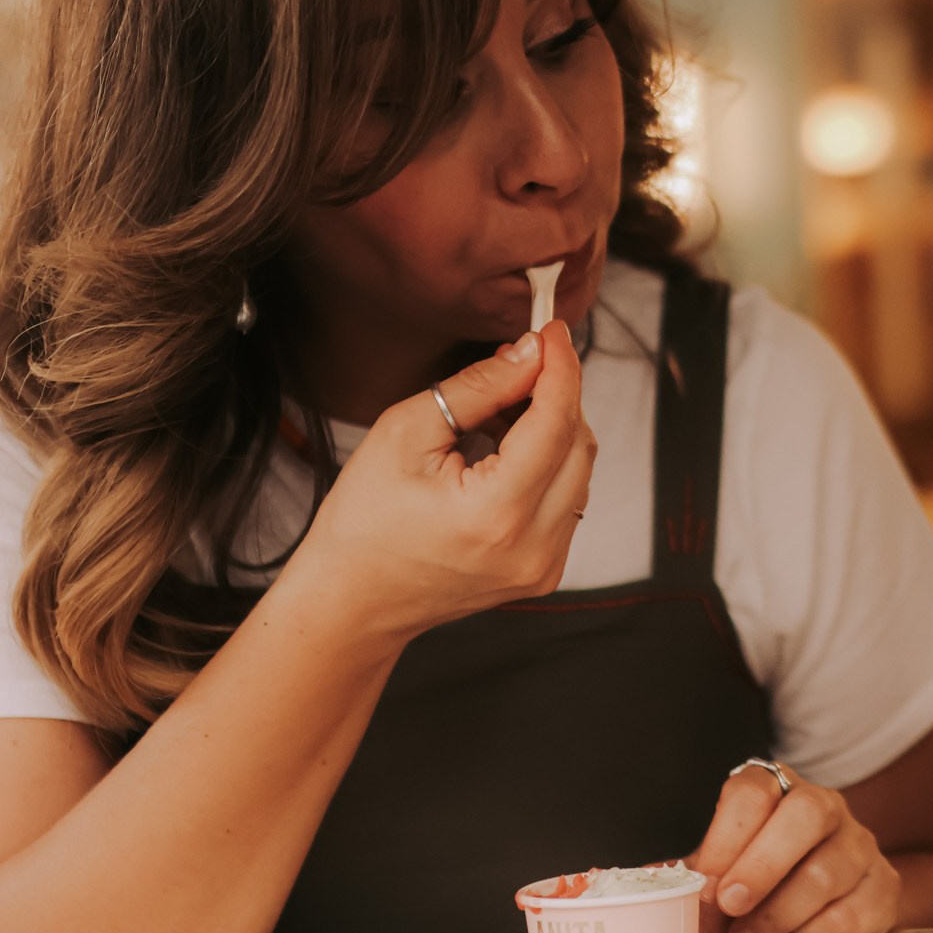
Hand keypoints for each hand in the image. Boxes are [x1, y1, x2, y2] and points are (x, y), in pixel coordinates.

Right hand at [289, 321, 597, 644]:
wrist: (353, 601)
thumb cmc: (363, 521)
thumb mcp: (405, 434)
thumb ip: (478, 389)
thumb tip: (530, 356)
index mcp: (496, 515)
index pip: (555, 423)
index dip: (560, 368)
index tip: (552, 331)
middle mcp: (532, 548)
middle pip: (578, 445)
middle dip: (556, 395)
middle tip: (518, 364)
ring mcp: (543, 566)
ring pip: (578, 472)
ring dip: (552, 429)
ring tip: (500, 409)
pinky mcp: (544, 572)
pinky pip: (566, 502)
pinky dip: (547, 465)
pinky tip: (505, 450)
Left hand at [684, 762, 900, 932]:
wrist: (836, 900)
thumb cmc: (765, 882)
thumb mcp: (724, 869)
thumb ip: (690, 874)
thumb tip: (642, 882)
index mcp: (780, 791)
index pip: (754, 791)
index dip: (725, 839)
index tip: (705, 885)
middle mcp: (827, 807)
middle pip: (805, 814)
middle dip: (762, 865)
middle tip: (730, 907)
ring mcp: (861, 844)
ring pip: (828, 871)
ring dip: (780, 914)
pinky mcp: (884, 886)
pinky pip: (854, 913)